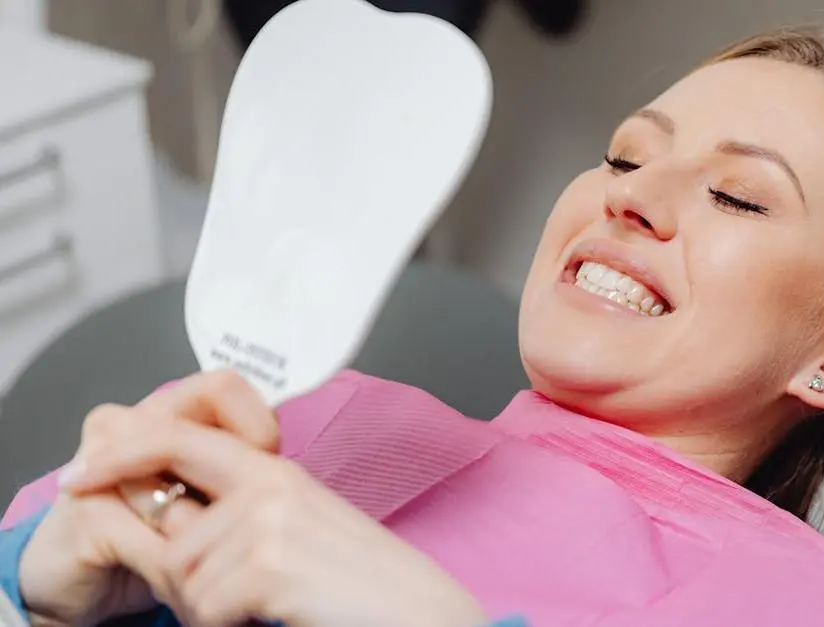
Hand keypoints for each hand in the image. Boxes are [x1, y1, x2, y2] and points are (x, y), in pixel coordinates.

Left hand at [59, 377, 486, 626]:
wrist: (418, 609)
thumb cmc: (365, 581)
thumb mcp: (300, 530)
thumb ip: (241, 514)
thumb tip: (176, 524)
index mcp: (277, 470)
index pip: (178, 437)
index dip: (122, 452)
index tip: (81, 474)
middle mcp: (270, 484)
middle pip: (173, 537)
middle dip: (185, 583)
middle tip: (234, 602)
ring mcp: (269, 519)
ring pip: (185, 579)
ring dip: (212, 611)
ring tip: (267, 609)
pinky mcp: (269, 561)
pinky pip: (206, 608)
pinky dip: (228, 626)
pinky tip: (275, 616)